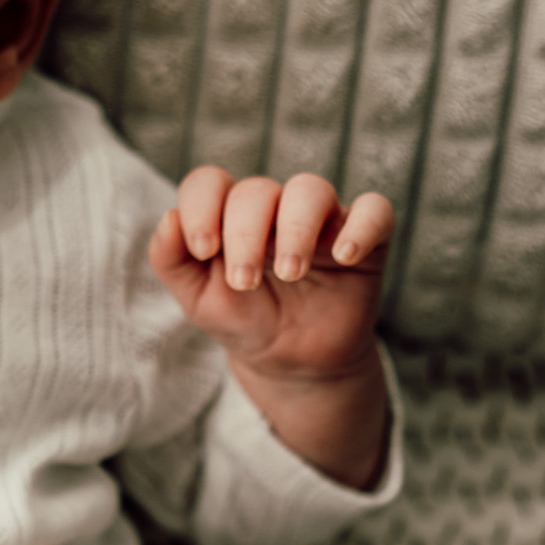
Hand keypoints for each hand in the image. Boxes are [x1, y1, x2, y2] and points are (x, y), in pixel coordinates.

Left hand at [148, 168, 394, 380]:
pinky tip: (343, 256)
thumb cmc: (243, 319)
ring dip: (296, 228)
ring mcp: (321, 220)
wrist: (291, 361)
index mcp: (229, 214)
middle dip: (245, 234)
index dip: (201, 207)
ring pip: (312, 189)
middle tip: (244, 282)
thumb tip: (168, 217)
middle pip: (258, 190)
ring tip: (290, 273)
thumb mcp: (197, 298)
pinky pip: (375, 211)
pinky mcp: (366, 239)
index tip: (203, 250)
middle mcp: (275, 207)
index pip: (210, 182)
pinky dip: (361, 227)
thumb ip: (170, 260)